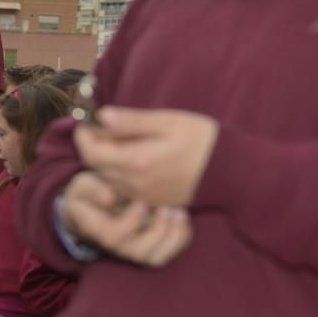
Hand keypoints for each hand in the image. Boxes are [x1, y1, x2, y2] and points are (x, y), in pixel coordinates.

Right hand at [59, 171, 192, 266]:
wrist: (96, 204)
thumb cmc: (89, 193)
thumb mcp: (82, 185)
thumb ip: (91, 189)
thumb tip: (110, 198)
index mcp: (97, 231)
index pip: (112, 236)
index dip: (131, 222)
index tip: (142, 202)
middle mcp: (116, 247)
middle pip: (138, 252)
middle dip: (157, 231)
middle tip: (167, 208)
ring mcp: (133, 251)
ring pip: (156, 257)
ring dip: (171, 236)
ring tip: (179, 212)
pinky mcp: (149, 249)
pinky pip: (168, 253)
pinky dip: (180, 238)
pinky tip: (182, 218)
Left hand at [75, 107, 218, 207]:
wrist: (234, 171)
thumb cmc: (202, 140)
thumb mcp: (167, 122)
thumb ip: (132, 121)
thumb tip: (101, 115)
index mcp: (136, 161)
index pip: (90, 153)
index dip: (83, 136)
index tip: (86, 121)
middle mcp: (135, 184)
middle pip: (95, 166)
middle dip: (93, 145)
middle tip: (103, 126)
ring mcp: (143, 196)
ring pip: (108, 178)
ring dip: (105, 159)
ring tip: (120, 138)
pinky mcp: (151, 201)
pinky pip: (123, 188)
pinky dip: (118, 172)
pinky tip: (133, 156)